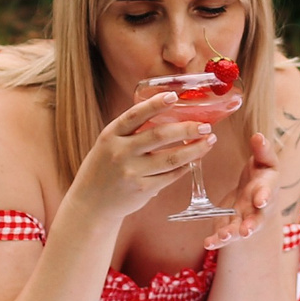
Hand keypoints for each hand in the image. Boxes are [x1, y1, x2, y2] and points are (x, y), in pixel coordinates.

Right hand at [73, 91, 214, 219]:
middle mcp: (120, 152)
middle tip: (206, 125)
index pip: (135, 115)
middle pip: (159, 135)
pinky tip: (193, 160)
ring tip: (208, 141)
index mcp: (111, 135)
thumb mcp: (108, 144)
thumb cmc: (105, 168)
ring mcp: (131, 172)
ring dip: (194, 149)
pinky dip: (185, 167)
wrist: (90, 204)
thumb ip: (131, 131)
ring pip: (171, 158)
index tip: (174, 96)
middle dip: (187, 129)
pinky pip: (170, 176)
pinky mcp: (142, 190)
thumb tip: (169, 114)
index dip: (155, 104)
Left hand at [203, 128, 282, 249]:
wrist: (256, 198)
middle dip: (251, 225)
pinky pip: (223, 235)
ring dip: (231, 234)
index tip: (260, 200)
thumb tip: (258, 135)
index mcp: (266, 190)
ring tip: (223, 237)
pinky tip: (207, 243)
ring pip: (239, 230)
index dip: (265, 196)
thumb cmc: (262, 175)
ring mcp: (243, 221)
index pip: (267, 193)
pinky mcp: (230, 227)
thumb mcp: (265, 161)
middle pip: (256, 219)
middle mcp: (257, 209)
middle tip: (246, 231)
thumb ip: (263, 150)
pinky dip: (216, 240)